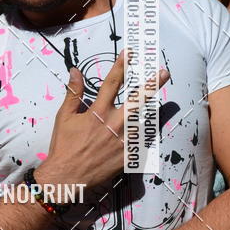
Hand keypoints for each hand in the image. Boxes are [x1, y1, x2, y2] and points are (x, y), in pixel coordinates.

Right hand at [35, 52, 167, 190]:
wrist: (67, 176)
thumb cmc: (64, 146)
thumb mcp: (64, 116)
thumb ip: (73, 92)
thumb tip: (74, 71)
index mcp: (97, 112)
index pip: (111, 83)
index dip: (120, 66)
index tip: (129, 53)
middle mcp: (113, 124)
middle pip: (136, 100)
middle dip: (151, 85)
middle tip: (164, 73)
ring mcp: (122, 141)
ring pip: (144, 121)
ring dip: (155, 110)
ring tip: (166, 102)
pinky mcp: (127, 156)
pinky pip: (142, 143)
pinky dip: (147, 135)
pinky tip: (153, 129)